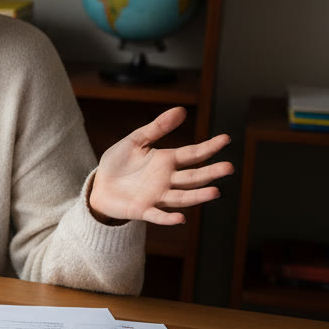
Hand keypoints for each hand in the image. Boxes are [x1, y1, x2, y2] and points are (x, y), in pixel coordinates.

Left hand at [88, 107, 232, 225]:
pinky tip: (180, 218)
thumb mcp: (135, 141)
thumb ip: (157, 127)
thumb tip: (182, 110)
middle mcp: (167, 180)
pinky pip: (157, 215)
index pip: (193, 154)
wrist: (99, 186)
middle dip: (211, 172)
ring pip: (182, 197)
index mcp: (166, 161)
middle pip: (193, 176)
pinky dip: (168, 218)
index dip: (209, 147)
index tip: (226, 139)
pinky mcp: (142, 210)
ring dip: (197, 196)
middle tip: (229, 167)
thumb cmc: (118, 163)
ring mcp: (156, 196)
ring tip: (215, 192)